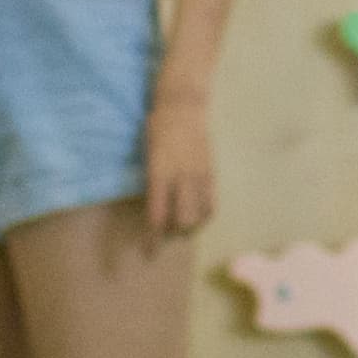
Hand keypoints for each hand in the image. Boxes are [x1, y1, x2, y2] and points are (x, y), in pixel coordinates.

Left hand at [144, 84, 217, 239]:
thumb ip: (151, 180)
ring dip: (190, 226)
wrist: (184, 105)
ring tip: (182, 226)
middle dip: (173, 233)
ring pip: (199, 214)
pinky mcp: (211, 172)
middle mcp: (181, 177)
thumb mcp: (146, 153)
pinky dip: (204, 215)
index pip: (157, 215)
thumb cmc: (158, 126)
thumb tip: (153, 204)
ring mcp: (199, 175)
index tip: (149, 252)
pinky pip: (211, 202)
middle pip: (182, 220)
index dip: (153, 238)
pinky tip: (197, 216)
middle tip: (165, 234)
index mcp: (160, 173)